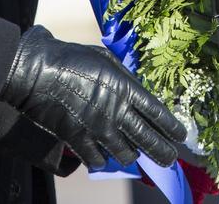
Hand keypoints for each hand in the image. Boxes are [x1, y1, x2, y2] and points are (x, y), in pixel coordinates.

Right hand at [0, 26, 185, 168]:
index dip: (172, 127)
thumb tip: (137, 91)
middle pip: (148, 139)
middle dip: (163, 151)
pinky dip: (103, 159)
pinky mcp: (79, 140)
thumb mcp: (105, 59)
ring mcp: (98, 128)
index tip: (181, 136)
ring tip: (134, 154)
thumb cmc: (71, 58)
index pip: (158, 114)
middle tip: (170, 158)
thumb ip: (124, 77)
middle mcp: (116, 112)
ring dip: (132, 155)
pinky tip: (103, 155)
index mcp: (125, 88)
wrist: (37, 72)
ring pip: (126, 154)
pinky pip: (98, 160)